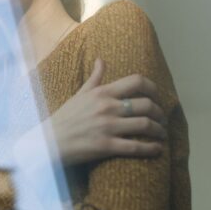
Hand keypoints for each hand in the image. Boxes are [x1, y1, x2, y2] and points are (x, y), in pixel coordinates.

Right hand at [48, 58, 166, 165]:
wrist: (49, 142)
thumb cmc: (64, 118)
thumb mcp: (79, 94)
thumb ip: (94, 78)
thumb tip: (101, 60)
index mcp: (102, 93)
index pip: (137, 81)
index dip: (153, 88)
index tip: (157, 96)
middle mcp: (107, 107)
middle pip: (146, 104)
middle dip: (159, 113)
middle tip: (162, 119)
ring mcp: (108, 127)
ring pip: (145, 125)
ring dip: (159, 130)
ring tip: (162, 134)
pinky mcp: (107, 146)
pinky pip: (136, 147)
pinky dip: (152, 148)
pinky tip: (158, 149)